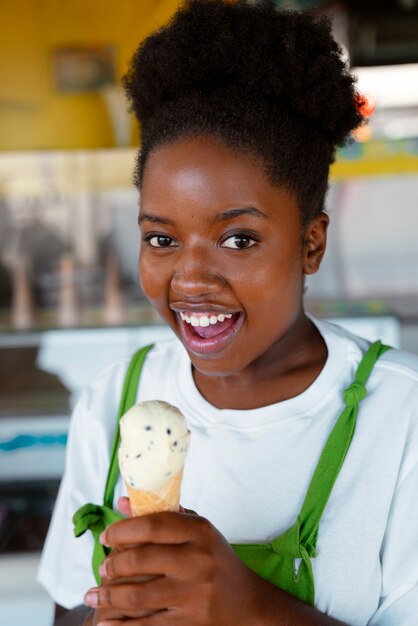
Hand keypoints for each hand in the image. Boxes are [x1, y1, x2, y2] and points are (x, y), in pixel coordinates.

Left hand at [84, 509, 264, 624]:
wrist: (248, 603)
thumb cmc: (216, 560)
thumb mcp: (196, 531)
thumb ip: (162, 516)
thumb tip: (122, 502)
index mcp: (200, 532)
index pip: (152, 525)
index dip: (122, 530)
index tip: (106, 536)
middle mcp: (198, 560)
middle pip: (141, 559)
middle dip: (113, 565)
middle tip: (102, 567)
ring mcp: (194, 594)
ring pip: (138, 595)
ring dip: (108, 596)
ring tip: (92, 594)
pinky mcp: (190, 622)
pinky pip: (147, 625)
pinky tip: (105, 622)